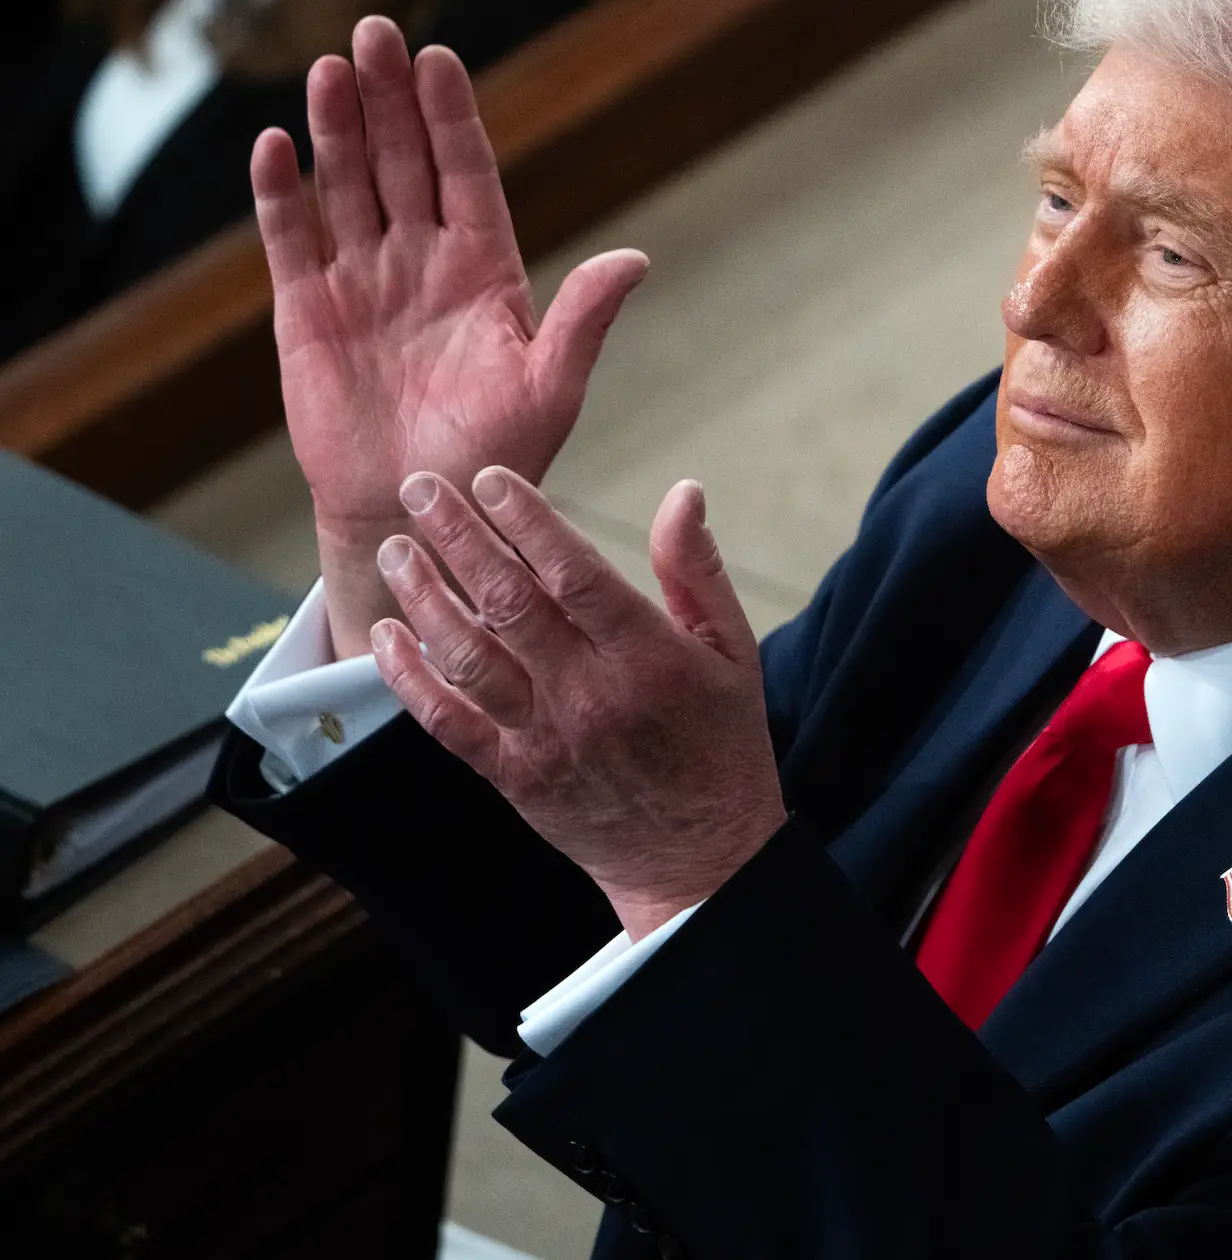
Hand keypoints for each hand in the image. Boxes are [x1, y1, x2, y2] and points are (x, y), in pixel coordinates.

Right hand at [251, 16, 648, 657]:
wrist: (423, 515)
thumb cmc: (498, 458)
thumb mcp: (551, 388)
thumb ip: (584, 320)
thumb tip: (636, 259)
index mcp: (485, 270)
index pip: (466, 174)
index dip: (451, 119)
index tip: (441, 60)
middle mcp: (422, 262)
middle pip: (401, 161)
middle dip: (389, 99)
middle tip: (376, 32)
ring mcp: (364, 282)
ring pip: (347, 186)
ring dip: (338, 128)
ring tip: (332, 69)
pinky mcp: (309, 314)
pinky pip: (293, 241)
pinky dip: (282, 195)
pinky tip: (276, 145)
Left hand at [367, 467, 785, 938]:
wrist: (701, 861)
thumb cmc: (721, 744)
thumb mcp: (734, 652)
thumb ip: (698, 570)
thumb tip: (683, 492)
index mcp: (649, 657)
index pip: (575, 574)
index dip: (527, 521)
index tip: (489, 479)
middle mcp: (591, 695)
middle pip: (509, 603)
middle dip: (458, 537)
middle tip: (420, 487)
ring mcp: (546, 739)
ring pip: (468, 656)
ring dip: (424, 596)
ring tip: (397, 548)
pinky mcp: (514, 777)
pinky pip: (448, 722)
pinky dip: (410, 677)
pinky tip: (388, 635)